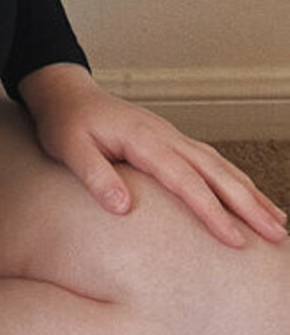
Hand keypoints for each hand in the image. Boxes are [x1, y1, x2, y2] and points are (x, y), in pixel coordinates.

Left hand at [17, 62, 288, 247]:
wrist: (66, 94)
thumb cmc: (65, 124)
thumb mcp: (69, 149)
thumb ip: (95, 176)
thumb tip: (124, 208)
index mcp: (144, 140)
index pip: (186, 181)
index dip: (212, 212)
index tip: (235, 240)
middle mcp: (167, 137)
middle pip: (216, 173)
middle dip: (249, 206)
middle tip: (278, 236)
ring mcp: (173, 138)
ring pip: (221, 167)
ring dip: (251, 194)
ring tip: (279, 224)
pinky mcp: (172, 142)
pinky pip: (212, 162)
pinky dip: (237, 181)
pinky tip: (251, 198)